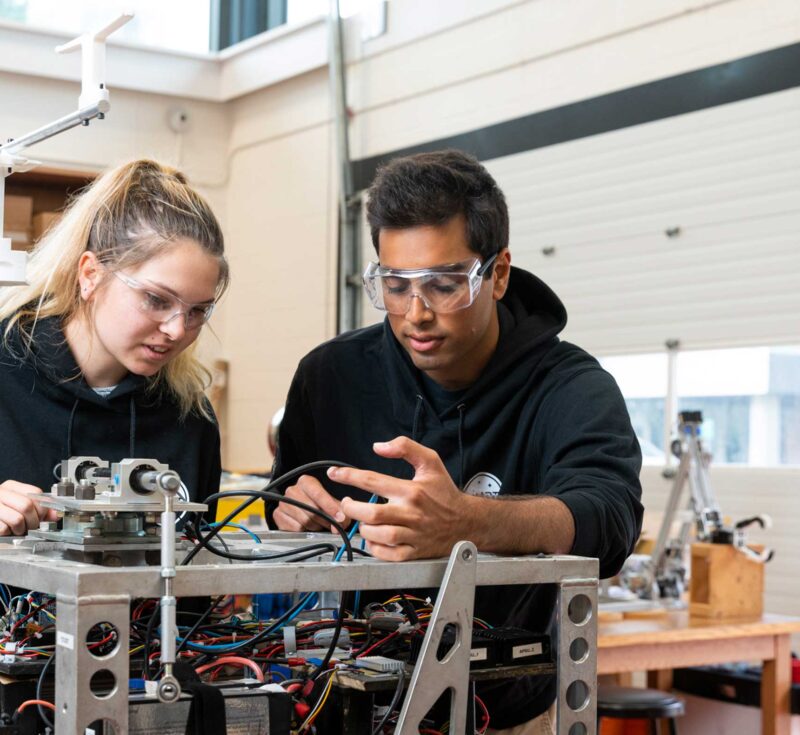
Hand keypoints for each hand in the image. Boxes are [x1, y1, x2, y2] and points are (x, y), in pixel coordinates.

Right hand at [0, 481, 58, 535]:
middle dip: (34, 521)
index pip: (35, 493)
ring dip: (22, 529)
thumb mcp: (22, 505)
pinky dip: (9, 533)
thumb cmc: (6, 511)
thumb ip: (41, 509)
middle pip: (27, 506)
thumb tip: (57, 514)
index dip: (43, 508)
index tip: (42, 516)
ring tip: (19, 529)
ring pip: (17, 519)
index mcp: (12, 487)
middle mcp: (1, 493)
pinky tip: (8, 530)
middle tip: (32, 526)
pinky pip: (4, 529)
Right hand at [273, 474, 348, 532]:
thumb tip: (340, 523)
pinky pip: (295, 528)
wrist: (303, 510)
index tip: (339, 517)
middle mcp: (292, 490)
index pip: (318, 494)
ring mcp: (283, 503)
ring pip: (304, 521)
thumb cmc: (320, 505)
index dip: (330, 507)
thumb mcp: (332, 504)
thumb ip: (340, 512)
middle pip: (312, 510)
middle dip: (325, 520)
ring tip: (319, 524)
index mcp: (306, 482)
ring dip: (315, 526)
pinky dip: (304, 531)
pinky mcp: (278, 515)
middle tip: (331, 525)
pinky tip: (307, 527)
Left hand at [329, 437, 477, 560]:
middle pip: (369, 513)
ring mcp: (412, 534)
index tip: (335, 473)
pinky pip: (387, 555)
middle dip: (351, 507)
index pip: (372, 480)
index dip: (348, 475)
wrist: (467, 522)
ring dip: (362, 528)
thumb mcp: (431, 462)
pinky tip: (373, 538)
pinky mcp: (413, 552)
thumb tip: (379, 446)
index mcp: (411, 490)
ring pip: (376, 535)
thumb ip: (405, 448)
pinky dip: (375, 548)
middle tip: (347, 503)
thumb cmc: (445, 493)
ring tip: (362, 520)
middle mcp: (410, 513)